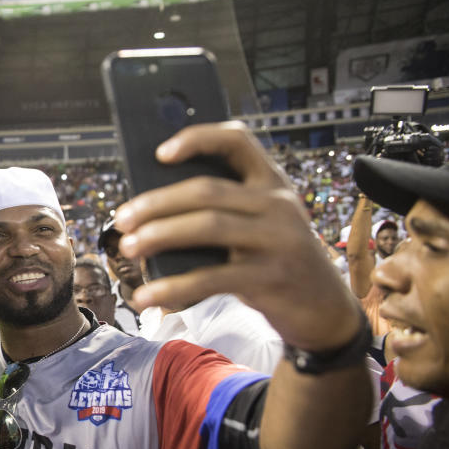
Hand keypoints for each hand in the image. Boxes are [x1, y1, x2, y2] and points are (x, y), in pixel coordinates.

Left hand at [113, 121, 361, 350]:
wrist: (325, 309)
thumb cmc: (275, 260)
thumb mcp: (260, 225)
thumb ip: (224, 210)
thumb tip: (151, 211)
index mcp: (272, 182)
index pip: (237, 140)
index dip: (197, 139)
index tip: (160, 153)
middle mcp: (278, 204)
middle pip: (206, 191)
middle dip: (156, 204)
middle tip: (122, 220)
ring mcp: (278, 240)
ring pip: (206, 227)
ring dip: (159, 236)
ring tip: (128, 248)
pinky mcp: (271, 278)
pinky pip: (211, 278)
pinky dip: (172, 287)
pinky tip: (146, 297)